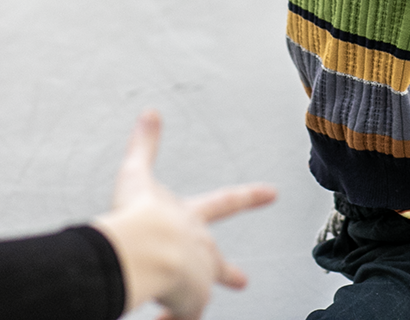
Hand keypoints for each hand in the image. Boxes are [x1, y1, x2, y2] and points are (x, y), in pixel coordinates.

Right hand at [92, 110, 276, 319]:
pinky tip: (158, 319)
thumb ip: (145, 144)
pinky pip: (182, 319)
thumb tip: (150, 110)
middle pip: (217, 263)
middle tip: (242, 281)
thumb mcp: (137, 175)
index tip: (272, 193)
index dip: (250, 196)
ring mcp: (200, 278)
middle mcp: (202, 249)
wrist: (144, 249)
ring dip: (180, 303)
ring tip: (166, 312)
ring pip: (194, 298)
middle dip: (228, 273)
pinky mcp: (192, 305)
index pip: (227, 202)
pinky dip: (170, 319)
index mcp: (193, 218)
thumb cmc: (139, 215)